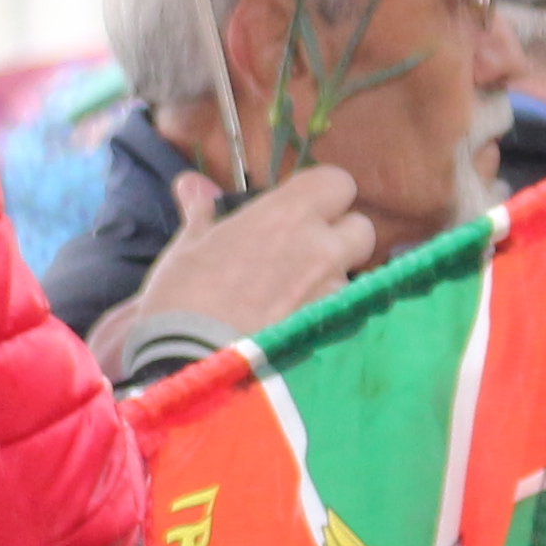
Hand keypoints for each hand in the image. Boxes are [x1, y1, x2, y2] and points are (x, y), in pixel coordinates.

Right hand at [96, 168, 372, 369]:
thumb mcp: (188, 245)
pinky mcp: (327, 332)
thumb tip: (194, 184)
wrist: (189, 364)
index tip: (298, 209)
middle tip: (304, 248)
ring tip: (291, 292)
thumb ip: (202, 209)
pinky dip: (322, 311)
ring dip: (331, 277)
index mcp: (289, 215)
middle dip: (340, 235)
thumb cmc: (184, 296)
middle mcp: (322, 249)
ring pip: (351, 274)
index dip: (322, 194)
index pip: (338, 182)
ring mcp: (330, 294)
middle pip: (362, 228)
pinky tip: (290, 320)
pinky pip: (339, 311)